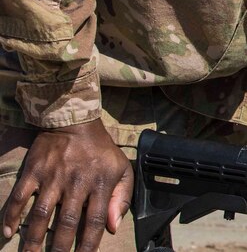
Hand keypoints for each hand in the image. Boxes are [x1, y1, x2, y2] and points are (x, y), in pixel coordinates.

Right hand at [1, 118, 132, 251]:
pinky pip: (20, 196)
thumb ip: (121, 197)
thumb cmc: (101, 151)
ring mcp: (53, 177)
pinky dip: (12, 215)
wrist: (76, 122)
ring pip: (41, 214)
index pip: (94, 221)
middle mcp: (76, 182)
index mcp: (99, 183)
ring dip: (33, 239)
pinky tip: (8, 232)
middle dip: (59, 248)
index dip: (88, 245)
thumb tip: (114, 226)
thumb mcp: (121, 169)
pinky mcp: (34, 171)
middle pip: (66, 223)